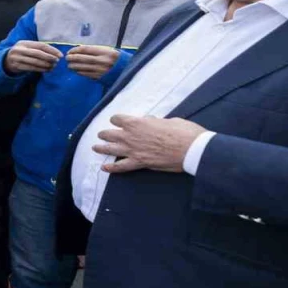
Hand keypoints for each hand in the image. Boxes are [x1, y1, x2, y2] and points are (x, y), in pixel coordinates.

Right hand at [3, 40, 61, 73]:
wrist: (6, 60)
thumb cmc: (22, 53)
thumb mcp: (27, 47)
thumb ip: (38, 48)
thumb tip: (55, 53)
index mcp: (24, 43)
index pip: (40, 45)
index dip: (52, 50)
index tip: (60, 55)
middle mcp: (20, 49)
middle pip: (37, 53)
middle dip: (49, 57)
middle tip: (56, 61)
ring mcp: (17, 58)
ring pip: (34, 62)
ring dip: (45, 65)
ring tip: (53, 66)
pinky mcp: (17, 66)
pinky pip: (31, 68)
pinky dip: (40, 69)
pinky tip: (47, 70)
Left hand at [66, 45, 119, 79]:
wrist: (126, 69)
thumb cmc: (113, 57)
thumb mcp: (106, 50)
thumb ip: (94, 49)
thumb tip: (79, 49)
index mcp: (104, 52)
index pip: (86, 50)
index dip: (75, 50)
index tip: (70, 51)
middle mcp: (102, 60)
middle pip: (83, 59)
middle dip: (73, 58)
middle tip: (66, 58)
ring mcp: (101, 69)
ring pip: (83, 67)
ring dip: (74, 66)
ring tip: (69, 65)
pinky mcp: (100, 77)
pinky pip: (87, 74)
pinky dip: (80, 72)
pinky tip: (76, 70)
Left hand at [93, 115, 207, 173]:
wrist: (191, 148)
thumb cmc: (183, 131)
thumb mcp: (167, 120)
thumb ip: (154, 122)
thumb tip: (149, 121)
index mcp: (137, 123)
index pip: (117, 119)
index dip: (117, 120)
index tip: (118, 121)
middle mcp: (130, 136)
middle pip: (110, 134)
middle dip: (106, 134)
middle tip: (103, 135)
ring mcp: (133, 150)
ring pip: (111, 149)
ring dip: (102, 148)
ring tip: (95, 147)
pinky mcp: (140, 163)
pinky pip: (121, 166)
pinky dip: (112, 168)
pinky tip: (104, 168)